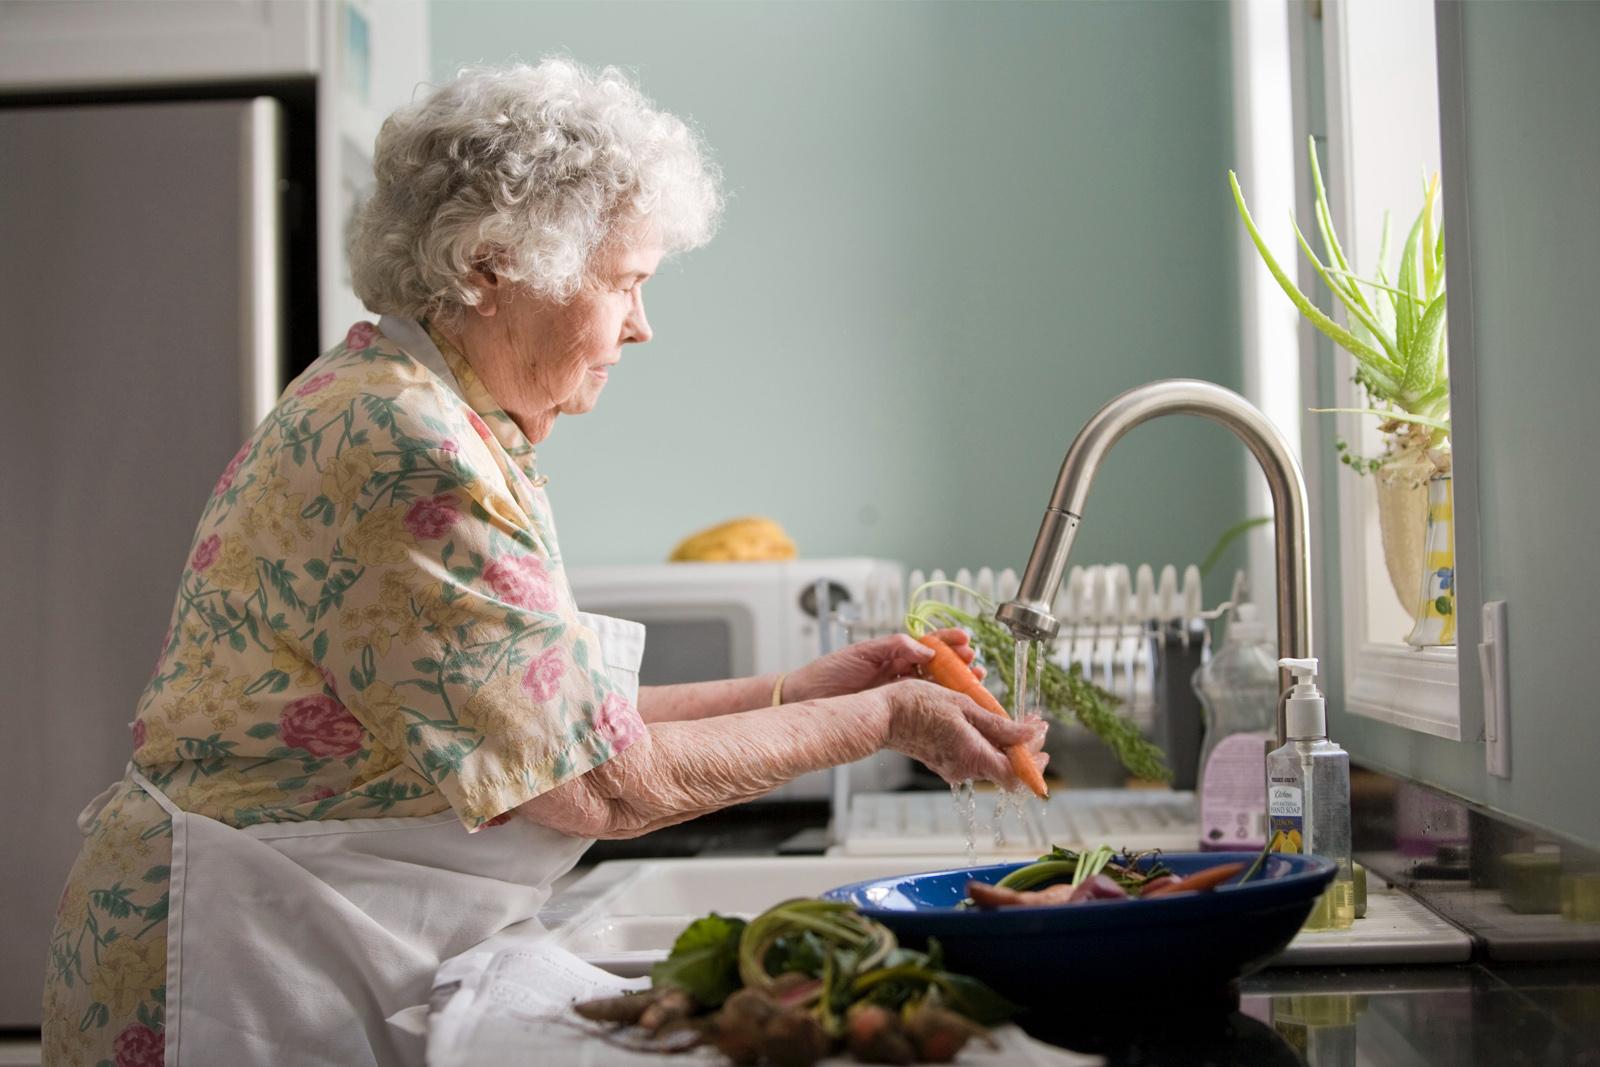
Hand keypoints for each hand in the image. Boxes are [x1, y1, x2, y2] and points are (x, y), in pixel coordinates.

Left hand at [784, 628, 983, 702]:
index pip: (927, 644)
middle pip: (938, 666)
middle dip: (959, 663)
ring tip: (974, 681)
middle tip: (975, 665)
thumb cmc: (828, 673)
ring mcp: (898, 692)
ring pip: (935, 686)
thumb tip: (925, 648)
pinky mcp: (894, 711)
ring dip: (956, 684)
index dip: (948, 642)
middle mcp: (899, 672)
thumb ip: (894, 647)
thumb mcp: (861, 653)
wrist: (806, 699)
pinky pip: (922, 706)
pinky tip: (954, 705)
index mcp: (892, 653)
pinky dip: (940, 705)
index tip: (965, 641)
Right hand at [880, 679, 1048, 788]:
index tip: (1041, 734)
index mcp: (973, 756)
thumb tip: (1030, 734)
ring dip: (1007, 744)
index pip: (1017, 775)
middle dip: (1025, 748)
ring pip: (991, 762)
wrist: (882, 715)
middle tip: (1032, 724)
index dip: (1035, 760)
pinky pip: (975, 757)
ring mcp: (953, 768)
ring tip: (1012, 719)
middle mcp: (964, 769)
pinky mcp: (944, 762)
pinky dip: (988, 743)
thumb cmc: (918, 705)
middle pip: (1006, 769)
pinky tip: (987, 724)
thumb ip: (999, 725)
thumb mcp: (964, 706)